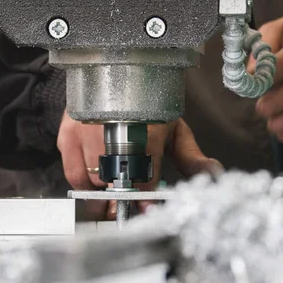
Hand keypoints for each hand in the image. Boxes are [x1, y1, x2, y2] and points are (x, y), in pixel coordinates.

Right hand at [57, 111, 222, 219]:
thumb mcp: (174, 131)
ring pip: (92, 182)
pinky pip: (74, 174)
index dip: (144, 197)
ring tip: (112, 182)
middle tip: (126, 201)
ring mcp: (84, 132)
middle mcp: (111, 130)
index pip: (143, 178)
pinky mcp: (66, 135)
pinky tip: (95, 175)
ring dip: (103, 189)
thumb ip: (192, 158)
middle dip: (121, 196)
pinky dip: (84, 181)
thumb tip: (215, 176)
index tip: (145, 208)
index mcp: (145, 129)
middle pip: (115, 183)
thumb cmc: (149, 109)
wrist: (114, 74)